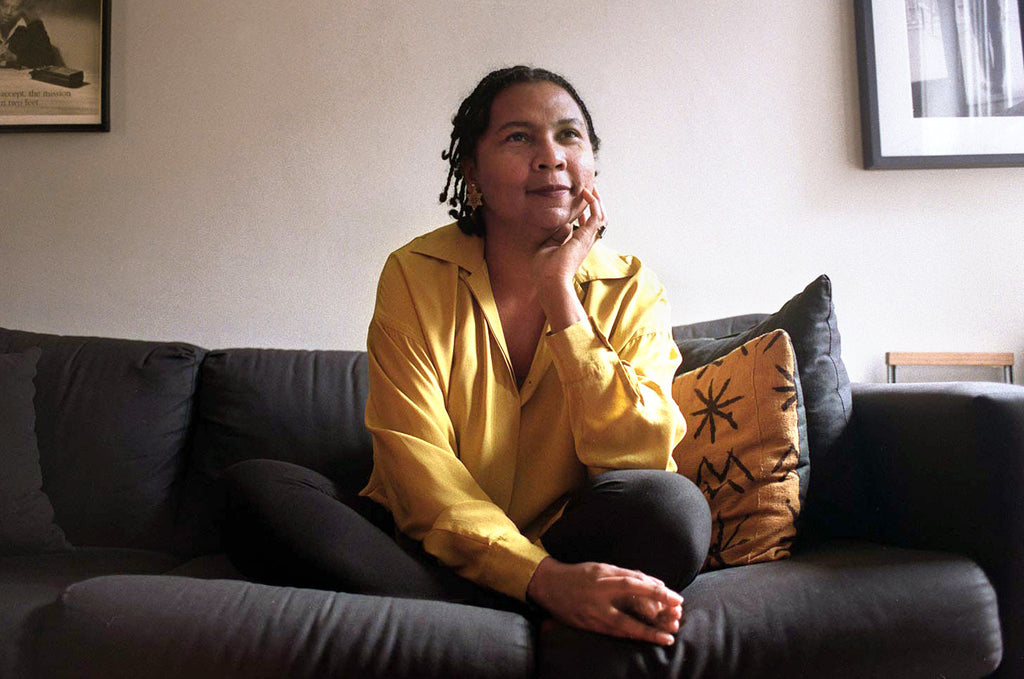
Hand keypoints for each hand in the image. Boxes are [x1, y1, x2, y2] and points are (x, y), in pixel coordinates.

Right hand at [526, 557, 682, 645]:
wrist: (549, 585)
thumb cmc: (581, 574)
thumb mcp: (604, 567)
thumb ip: (628, 575)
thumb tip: (655, 583)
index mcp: (604, 577)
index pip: (636, 584)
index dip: (658, 591)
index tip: (676, 598)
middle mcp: (599, 596)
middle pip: (631, 607)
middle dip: (656, 617)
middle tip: (676, 622)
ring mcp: (592, 613)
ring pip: (623, 626)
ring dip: (646, 633)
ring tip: (666, 638)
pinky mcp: (587, 625)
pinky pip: (612, 633)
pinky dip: (629, 636)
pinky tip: (643, 639)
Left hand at [531, 186, 606, 331]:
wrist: (550, 282)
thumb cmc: (546, 271)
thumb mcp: (549, 247)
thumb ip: (557, 235)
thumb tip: (565, 223)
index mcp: (577, 246)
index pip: (587, 228)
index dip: (586, 214)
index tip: (581, 201)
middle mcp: (585, 242)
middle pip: (598, 221)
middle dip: (596, 205)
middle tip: (590, 190)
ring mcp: (587, 240)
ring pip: (601, 217)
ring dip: (598, 201)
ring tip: (592, 188)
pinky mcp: (585, 237)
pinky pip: (596, 216)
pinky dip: (594, 203)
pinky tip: (586, 193)